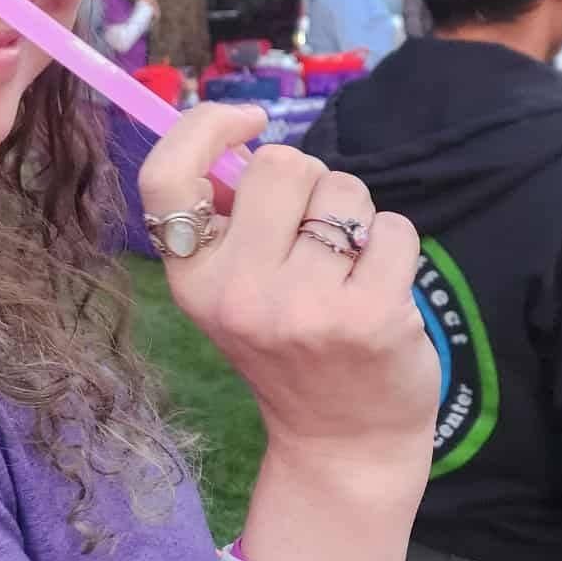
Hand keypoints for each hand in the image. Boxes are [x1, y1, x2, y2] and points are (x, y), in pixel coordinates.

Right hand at [138, 106, 437, 549]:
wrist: (341, 439)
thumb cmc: (288, 345)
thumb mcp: (232, 290)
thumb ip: (231, 219)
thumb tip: (246, 138)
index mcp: (191, 278)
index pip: (166, 176)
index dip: (205, 127)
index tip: (249, 121)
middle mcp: (235, 292)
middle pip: (279, 164)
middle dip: (309, 184)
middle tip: (313, 236)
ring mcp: (301, 308)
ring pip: (344, 191)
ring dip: (356, 217)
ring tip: (347, 270)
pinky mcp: (368, 317)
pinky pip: (393, 228)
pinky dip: (395, 246)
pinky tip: (380, 289)